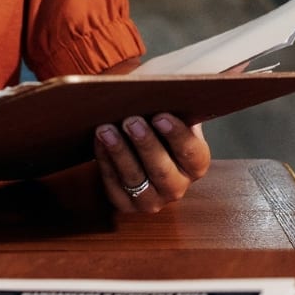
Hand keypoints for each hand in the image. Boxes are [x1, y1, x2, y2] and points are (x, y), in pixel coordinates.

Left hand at [92, 113, 211, 213]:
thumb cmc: (158, 125)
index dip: (177, 135)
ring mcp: (152, 200)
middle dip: (145, 144)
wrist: (139, 147)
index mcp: (196, 164)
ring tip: (106, 129)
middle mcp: (177, 187)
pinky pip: (114, 185)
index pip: (192, 153)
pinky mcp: (126, 205)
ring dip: (120, 152)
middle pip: (162, 169)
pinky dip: (105, 162)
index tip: (160, 116)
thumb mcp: (172, 115)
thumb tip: (162, 89)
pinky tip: (98, 141)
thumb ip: (174, 107)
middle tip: (131, 120)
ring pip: (135, 179)